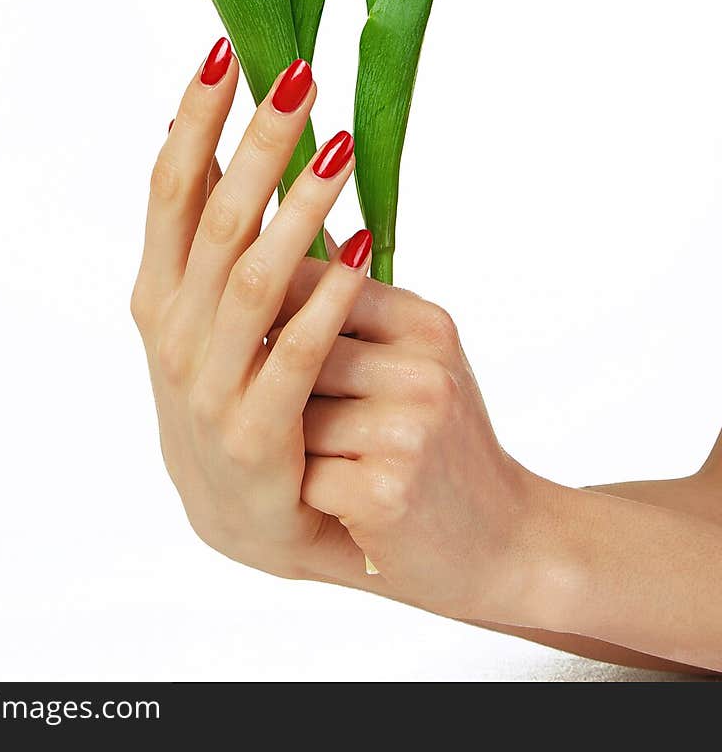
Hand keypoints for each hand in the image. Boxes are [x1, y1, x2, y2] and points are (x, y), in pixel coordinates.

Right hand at [131, 38, 373, 584]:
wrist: (244, 518)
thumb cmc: (234, 390)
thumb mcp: (209, 306)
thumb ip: (207, 224)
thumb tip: (194, 120)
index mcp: (157, 290)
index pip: (170, 186)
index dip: (196, 119)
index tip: (224, 49)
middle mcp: (171, 331)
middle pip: (214, 218)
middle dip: (254, 143)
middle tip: (297, 76)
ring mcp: (206, 386)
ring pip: (254, 279)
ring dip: (299, 208)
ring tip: (341, 146)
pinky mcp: (253, 436)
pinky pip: (295, 356)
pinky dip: (328, 300)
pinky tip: (366, 248)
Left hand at [273, 270, 545, 622]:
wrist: (504, 544)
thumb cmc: (443, 446)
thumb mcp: (416, 358)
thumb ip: (358, 302)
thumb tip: (305, 229)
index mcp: (425, 325)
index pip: (316, 283)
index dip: (276, 315)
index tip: (270, 343)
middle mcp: (423, 370)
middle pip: (295, 352)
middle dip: (286, 392)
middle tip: (316, 425)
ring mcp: (407, 430)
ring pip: (290, 417)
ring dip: (297, 448)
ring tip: (346, 466)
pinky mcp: (386, 491)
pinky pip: (302, 476)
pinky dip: (312, 497)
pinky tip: (351, 505)